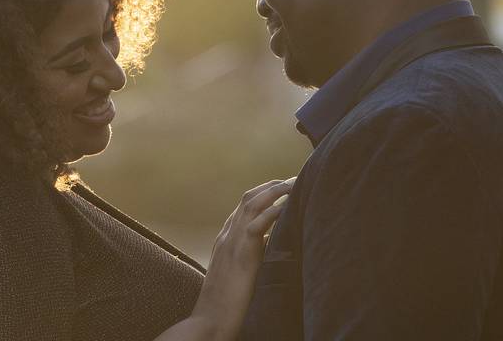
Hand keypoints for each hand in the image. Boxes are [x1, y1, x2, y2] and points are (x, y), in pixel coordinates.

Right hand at [189, 178, 294, 340]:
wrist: (209, 321)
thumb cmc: (225, 305)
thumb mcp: (237, 274)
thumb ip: (248, 258)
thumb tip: (268, 250)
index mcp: (225, 239)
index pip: (244, 206)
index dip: (264, 193)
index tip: (283, 187)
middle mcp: (227, 235)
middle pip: (248, 197)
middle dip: (271, 185)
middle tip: (293, 180)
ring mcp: (231, 242)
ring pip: (251, 204)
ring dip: (274, 190)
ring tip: (294, 184)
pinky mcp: (240, 255)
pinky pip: (256, 225)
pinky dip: (272, 212)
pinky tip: (286, 206)